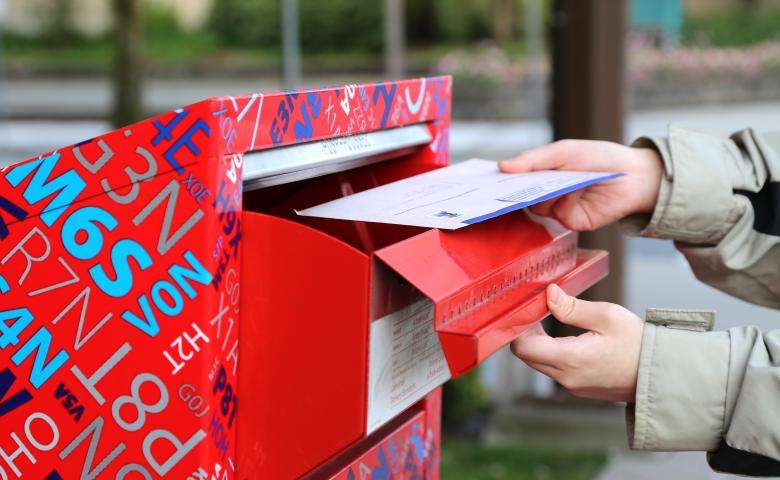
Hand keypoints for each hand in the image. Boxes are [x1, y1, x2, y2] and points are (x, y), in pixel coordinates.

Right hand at [499, 140, 662, 230]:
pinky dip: (564, 201)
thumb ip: (533, 159)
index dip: (500, 181)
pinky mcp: (572, 222)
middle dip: (515, 191)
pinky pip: (557, 215)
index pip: (514, 180)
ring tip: (562, 180)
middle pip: (521, 197)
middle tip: (506, 187)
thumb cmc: (599, 157)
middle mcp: (547, 194)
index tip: (485, 180)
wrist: (633, 175)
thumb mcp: (564, 151)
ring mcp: (558, 209)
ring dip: (547, 193)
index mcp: (542, 175)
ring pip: (537, 208)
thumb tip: (502, 166)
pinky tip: (578, 189)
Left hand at [510, 284, 642, 402]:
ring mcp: (572, 386)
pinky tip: (562, 337)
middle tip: (536, 310)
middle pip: (527, 356)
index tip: (527, 308)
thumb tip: (549, 295)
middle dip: (525, 332)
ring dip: (538, 342)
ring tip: (549, 319)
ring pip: (538, 363)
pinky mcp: (580, 387)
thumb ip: (572, 307)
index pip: (523, 347)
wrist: (664, 375)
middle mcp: (566, 378)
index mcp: (570, 360)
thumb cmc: (639, 344)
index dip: (519, 326)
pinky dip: (550, 353)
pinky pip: (554, 370)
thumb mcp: (607, 316)